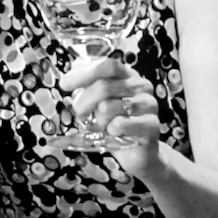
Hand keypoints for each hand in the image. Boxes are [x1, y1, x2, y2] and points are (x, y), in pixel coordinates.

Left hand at [61, 57, 163, 176]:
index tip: (65, 84)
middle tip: (80, 113)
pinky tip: (115, 133)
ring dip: (98, 120)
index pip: (108, 65)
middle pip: (104, 86)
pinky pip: (120, 124)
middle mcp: (141, 86)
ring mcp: (149, 104)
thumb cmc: (114, 122)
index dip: (84, 73)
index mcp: (127, 75)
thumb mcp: (96, 102)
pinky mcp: (152, 125)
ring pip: (108, 107)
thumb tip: (68, 78)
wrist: (136, 152)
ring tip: (102, 125)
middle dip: (83, 102)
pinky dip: (110, 130)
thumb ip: (85, 87)